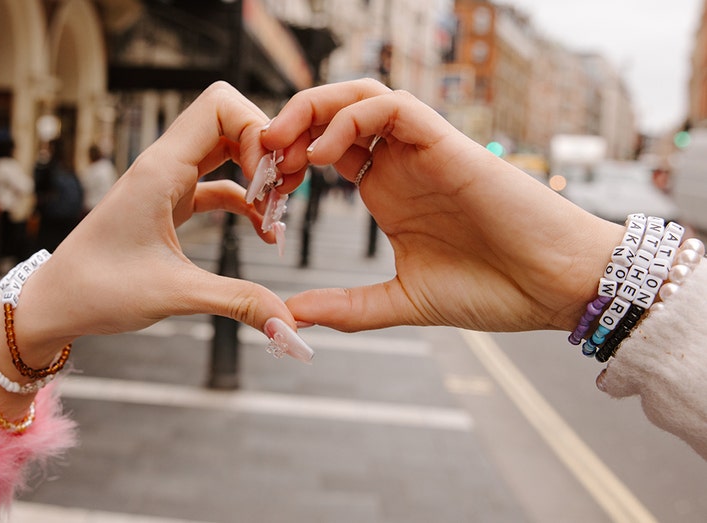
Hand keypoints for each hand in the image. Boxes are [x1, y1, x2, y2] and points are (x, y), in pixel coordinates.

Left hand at [15, 82, 310, 360]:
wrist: (55, 304)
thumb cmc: (97, 291)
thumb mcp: (175, 295)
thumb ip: (238, 302)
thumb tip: (290, 325)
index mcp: (160, 169)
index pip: (220, 105)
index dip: (257, 128)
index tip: (270, 176)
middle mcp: (163, 166)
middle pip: (229, 119)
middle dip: (265, 148)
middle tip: (283, 191)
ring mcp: (166, 183)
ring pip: (225, 149)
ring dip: (256, 173)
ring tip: (277, 211)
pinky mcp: (168, 205)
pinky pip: (217, 184)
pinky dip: (244, 199)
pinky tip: (262, 230)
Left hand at [262, 79, 623, 332]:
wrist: (555, 288)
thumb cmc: (493, 290)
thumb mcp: (403, 301)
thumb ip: (349, 307)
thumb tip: (293, 316)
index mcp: (385, 191)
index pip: (322, 152)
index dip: (283, 163)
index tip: (256, 194)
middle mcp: (398, 163)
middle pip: (332, 115)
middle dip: (287, 127)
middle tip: (256, 160)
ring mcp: (421, 150)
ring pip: (358, 96)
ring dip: (311, 111)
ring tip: (280, 147)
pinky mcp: (447, 142)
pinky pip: (393, 105)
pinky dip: (352, 118)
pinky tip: (326, 156)